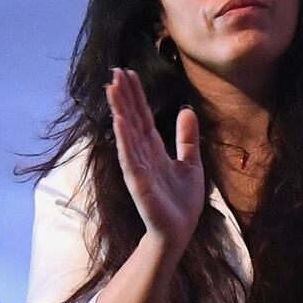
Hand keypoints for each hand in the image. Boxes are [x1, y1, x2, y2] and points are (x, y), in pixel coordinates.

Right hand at [104, 67, 211, 250]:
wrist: (179, 231)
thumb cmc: (182, 202)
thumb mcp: (191, 163)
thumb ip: (187, 138)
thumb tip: (186, 111)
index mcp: (154, 150)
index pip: (142, 117)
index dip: (136, 95)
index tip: (128, 74)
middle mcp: (142, 155)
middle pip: (132, 119)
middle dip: (124, 96)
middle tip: (115, 71)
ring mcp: (138, 167)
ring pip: (127, 132)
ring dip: (119, 110)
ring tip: (111, 87)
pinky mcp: (138, 182)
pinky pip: (129, 156)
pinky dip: (124, 138)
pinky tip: (119, 121)